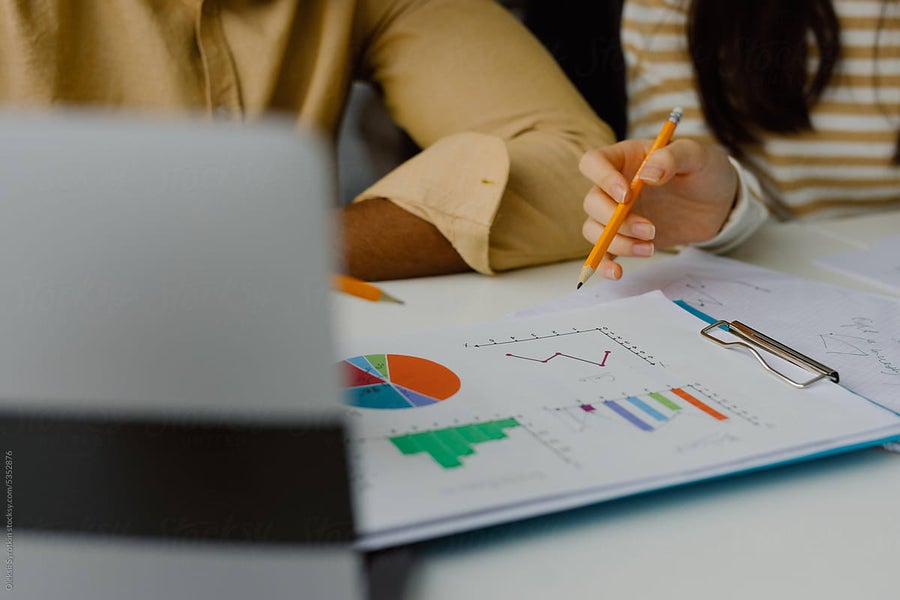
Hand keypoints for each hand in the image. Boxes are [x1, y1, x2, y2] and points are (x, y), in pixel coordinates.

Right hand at [579, 138, 737, 278]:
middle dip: (615, 220)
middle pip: (592, 202)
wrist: (718, 202)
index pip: (593, 162)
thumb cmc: (704, 170)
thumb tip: (648, 174)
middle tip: (649, 229)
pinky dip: (604, 265)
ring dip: (617, 243)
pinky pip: (602, 252)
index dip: (602, 178)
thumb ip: (673, 157)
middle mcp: (614, 186)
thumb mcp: (697, 154)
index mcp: (626, 158)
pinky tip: (617, 273)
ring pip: (594, 229)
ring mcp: (617, 214)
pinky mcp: (625, 237)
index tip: (626, 195)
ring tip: (650, 248)